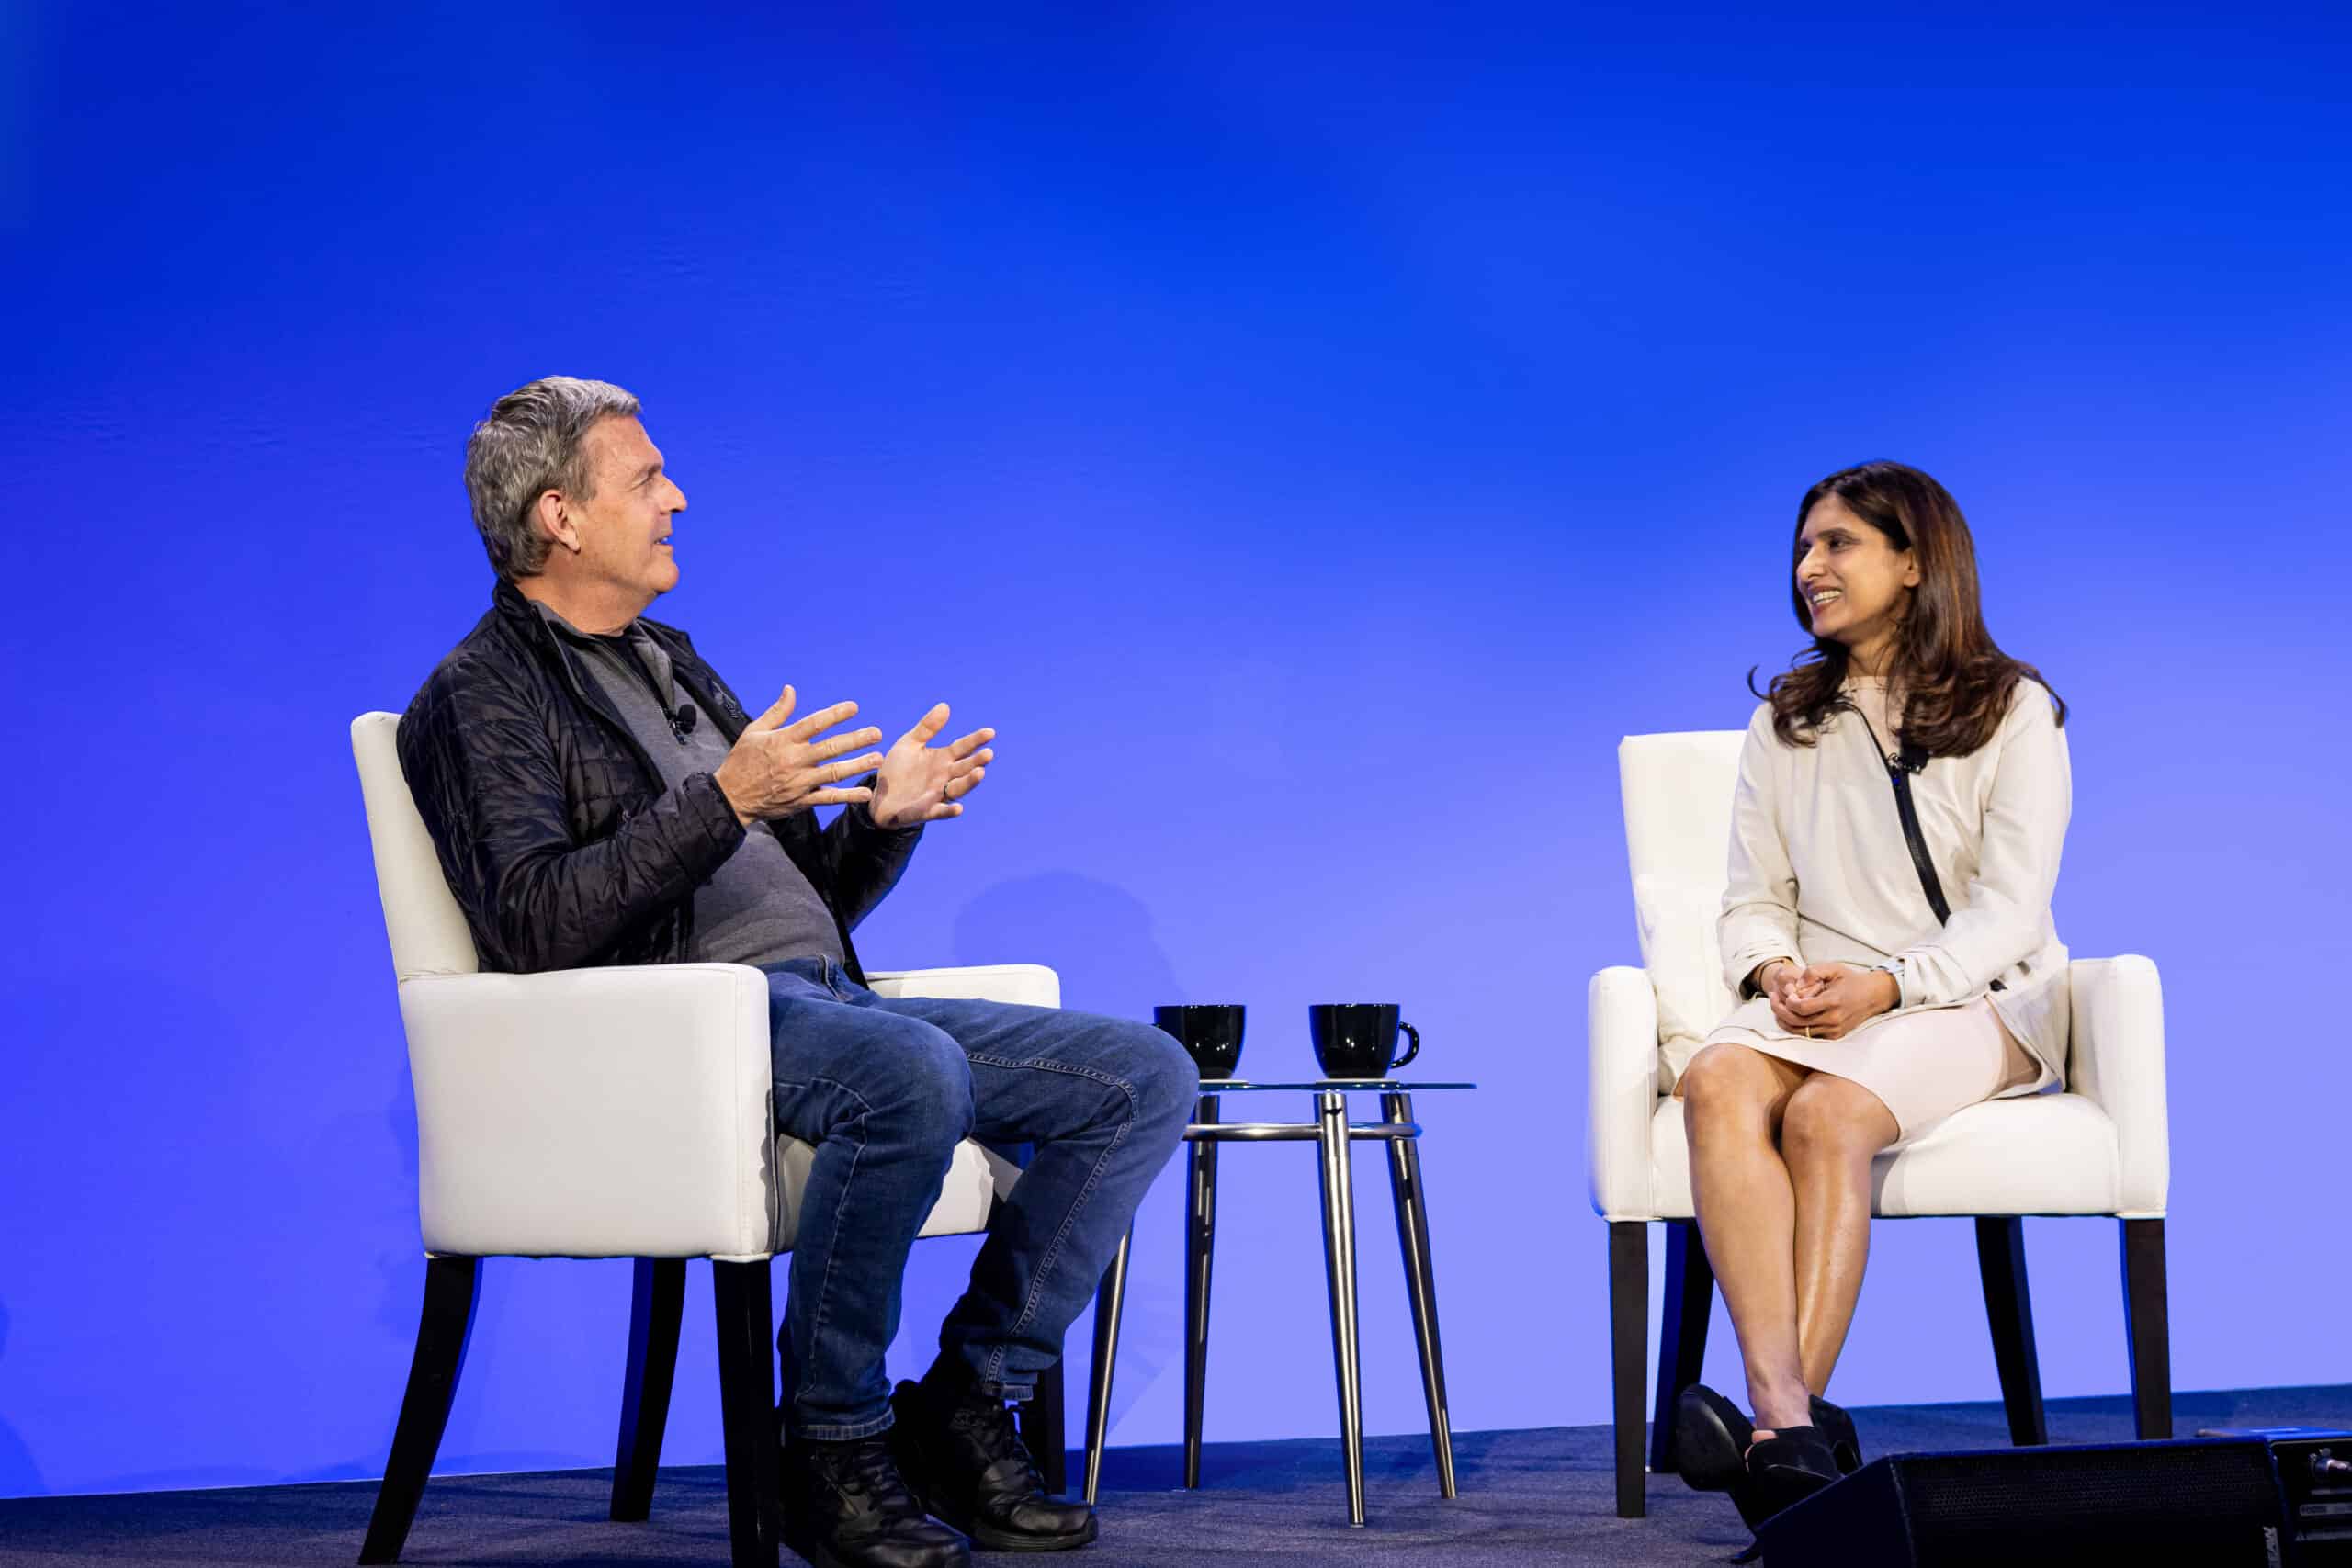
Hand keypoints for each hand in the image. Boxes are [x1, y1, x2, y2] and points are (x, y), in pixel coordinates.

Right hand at [712, 686, 885, 825]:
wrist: (730, 798)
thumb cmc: (741, 761)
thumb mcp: (754, 731)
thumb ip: (777, 712)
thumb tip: (791, 689)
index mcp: (783, 740)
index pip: (814, 724)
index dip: (835, 715)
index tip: (854, 707)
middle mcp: (794, 760)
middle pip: (830, 748)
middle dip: (855, 740)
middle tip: (876, 733)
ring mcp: (799, 782)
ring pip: (834, 773)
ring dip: (858, 765)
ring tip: (878, 758)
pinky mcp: (801, 801)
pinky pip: (828, 798)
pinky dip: (848, 796)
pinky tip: (865, 793)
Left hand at [867, 702, 994, 829]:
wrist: (880, 796)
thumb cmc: (898, 770)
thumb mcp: (910, 744)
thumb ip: (927, 728)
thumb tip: (945, 705)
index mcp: (942, 759)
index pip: (963, 748)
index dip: (976, 740)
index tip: (990, 732)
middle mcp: (944, 777)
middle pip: (964, 768)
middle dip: (977, 761)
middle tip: (988, 754)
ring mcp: (937, 794)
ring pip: (958, 789)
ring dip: (969, 782)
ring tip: (979, 773)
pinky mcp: (925, 811)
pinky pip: (939, 812)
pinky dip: (949, 811)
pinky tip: (958, 808)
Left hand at [1772, 961, 1899, 1039]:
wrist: (1873, 996)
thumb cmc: (1851, 980)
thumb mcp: (1833, 968)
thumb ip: (1813, 972)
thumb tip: (1796, 984)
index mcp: (1833, 1002)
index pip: (1801, 1008)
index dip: (1787, 1002)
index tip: (1783, 993)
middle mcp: (1834, 1019)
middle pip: (1797, 1022)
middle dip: (1779, 1010)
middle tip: (1771, 998)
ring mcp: (1834, 1030)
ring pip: (1800, 1032)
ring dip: (1784, 1020)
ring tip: (1776, 1006)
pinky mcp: (1834, 1036)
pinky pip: (1809, 1036)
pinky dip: (1795, 1027)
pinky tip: (1789, 1015)